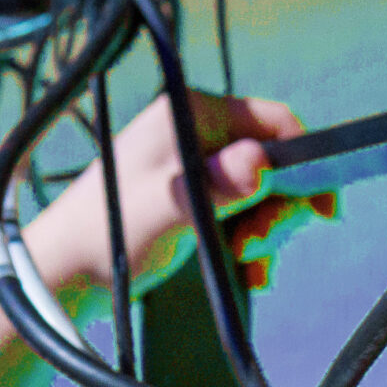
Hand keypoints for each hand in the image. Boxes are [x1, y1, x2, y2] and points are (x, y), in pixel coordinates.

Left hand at [22, 90, 311, 297]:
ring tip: (247, 263)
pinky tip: (245, 269)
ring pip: (259, 191)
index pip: (274, 122)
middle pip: (271, 161)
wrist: (64, 272)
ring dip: (264, 231)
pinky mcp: (190, 197)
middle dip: (278, 207)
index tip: (321, 210)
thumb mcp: (168, 209)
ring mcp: (193, 165)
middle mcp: (195, 132)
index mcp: (192, 114)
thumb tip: (260, 162)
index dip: (304, 163)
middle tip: (258, 247)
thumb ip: (215, 186)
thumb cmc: (106, 235)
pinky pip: (239, 212)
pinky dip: (248, 240)